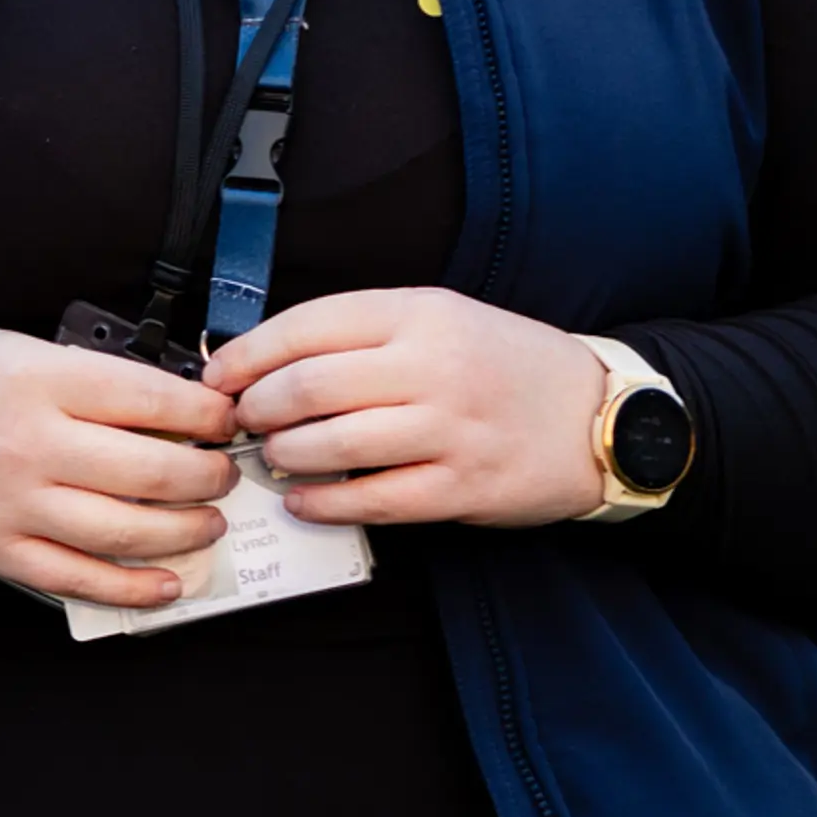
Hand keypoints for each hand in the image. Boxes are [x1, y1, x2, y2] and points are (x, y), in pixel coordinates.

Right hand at [0, 327, 240, 608]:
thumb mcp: (14, 350)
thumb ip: (85, 377)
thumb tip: (169, 405)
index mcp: (36, 379)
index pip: (147, 396)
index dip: (203, 411)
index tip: (226, 418)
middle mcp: (29, 444)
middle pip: (149, 470)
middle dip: (206, 474)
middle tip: (226, 471)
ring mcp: (13, 505)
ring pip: (124, 531)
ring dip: (184, 530)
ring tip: (209, 521)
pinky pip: (79, 580)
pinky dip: (133, 587)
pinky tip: (169, 581)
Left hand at [205, 288, 607, 528]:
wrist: (598, 414)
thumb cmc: (506, 364)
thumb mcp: (443, 318)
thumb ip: (365, 334)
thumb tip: (270, 359)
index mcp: (420, 312)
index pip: (308, 325)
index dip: (248, 355)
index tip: (218, 377)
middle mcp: (433, 365)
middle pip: (309, 387)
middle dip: (257, 409)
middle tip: (242, 422)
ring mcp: (450, 429)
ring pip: (333, 444)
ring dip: (285, 455)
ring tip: (274, 457)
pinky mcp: (463, 487)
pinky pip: (374, 501)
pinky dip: (324, 504)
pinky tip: (304, 501)